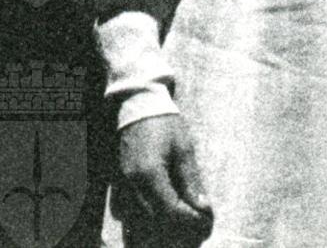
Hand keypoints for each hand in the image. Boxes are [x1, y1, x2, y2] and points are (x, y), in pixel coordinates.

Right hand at [117, 114, 211, 230]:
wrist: (137, 103)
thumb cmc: (163, 122)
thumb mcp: (184, 149)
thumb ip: (191, 181)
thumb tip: (202, 208)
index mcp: (150, 174)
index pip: (171, 211)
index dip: (190, 219)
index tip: (205, 217)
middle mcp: (133, 183)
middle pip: (157, 219)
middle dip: (179, 223)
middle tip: (197, 217)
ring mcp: (124, 182)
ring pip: (144, 216)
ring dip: (165, 220)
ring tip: (184, 212)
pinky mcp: (121, 180)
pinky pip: (135, 207)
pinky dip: (151, 212)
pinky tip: (166, 205)